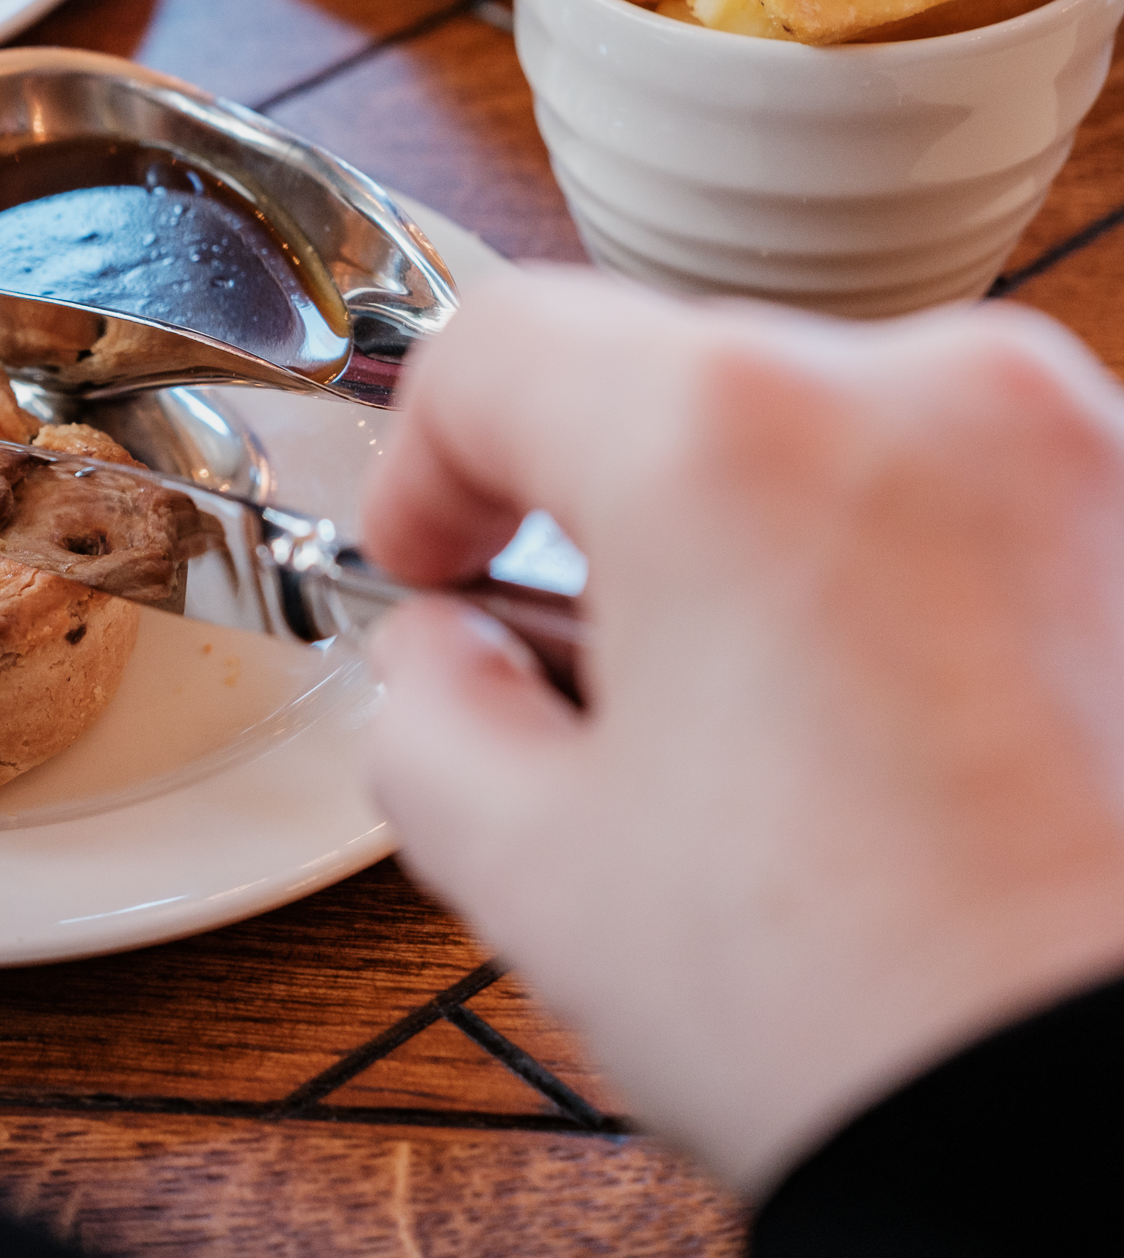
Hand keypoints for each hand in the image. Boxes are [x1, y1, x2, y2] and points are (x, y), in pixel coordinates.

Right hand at [359, 267, 1123, 1196]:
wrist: (1113, 1128)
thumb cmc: (861, 1012)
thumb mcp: (522, 861)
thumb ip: (422, 706)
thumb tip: (450, 657)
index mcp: (732, 437)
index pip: (502, 346)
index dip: (420, 461)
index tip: (425, 560)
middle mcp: (929, 392)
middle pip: (672, 386)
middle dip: (589, 518)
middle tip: (563, 677)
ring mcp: (1077, 457)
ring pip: (823, 440)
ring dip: (740, 546)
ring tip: (735, 738)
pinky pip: (959, 504)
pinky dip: (880, 581)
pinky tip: (868, 747)